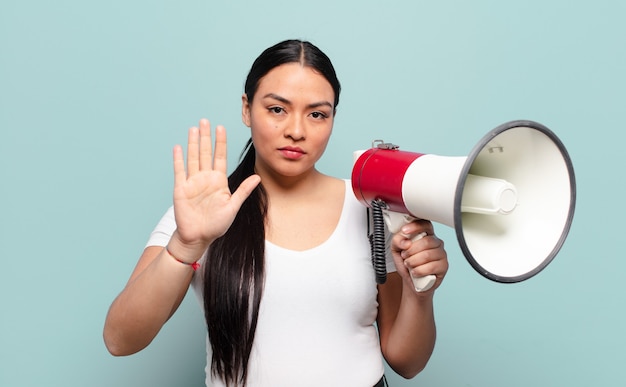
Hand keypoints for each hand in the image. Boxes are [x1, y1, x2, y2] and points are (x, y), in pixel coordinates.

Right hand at [169, 119, 260, 260]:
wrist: (199, 237)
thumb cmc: (217, 224)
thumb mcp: (233, 206)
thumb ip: (243, 190)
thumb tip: (258, 177)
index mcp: (219, 181)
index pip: (220, 156)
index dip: (220, 142)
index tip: (221, 127)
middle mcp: (205, 178)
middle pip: (205, 153)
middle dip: (205, 137)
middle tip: (205, 120)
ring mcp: (192, 182)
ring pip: (192, 158)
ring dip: (192, 143)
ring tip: (193, 128)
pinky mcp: (181, 189)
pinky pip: (179, 171)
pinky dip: (178, 159)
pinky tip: (178, 146)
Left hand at [391, 220, 447, 292]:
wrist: (412, 282)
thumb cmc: (407, 263)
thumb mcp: (396, 250)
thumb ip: (397, 241)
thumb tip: (405, 242)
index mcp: (426, 234)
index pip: (425, 224)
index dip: (415, 227)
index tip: (404, 231)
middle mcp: (436, 242)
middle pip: (426, 241)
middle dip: (411, 250)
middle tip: (404, 256)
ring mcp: (442, 254)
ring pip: (428, 254)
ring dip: (413, 261)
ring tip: (409, 265)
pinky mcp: (444, 266)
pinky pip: (432, 267)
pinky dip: (419, 270)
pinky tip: (415, 272)